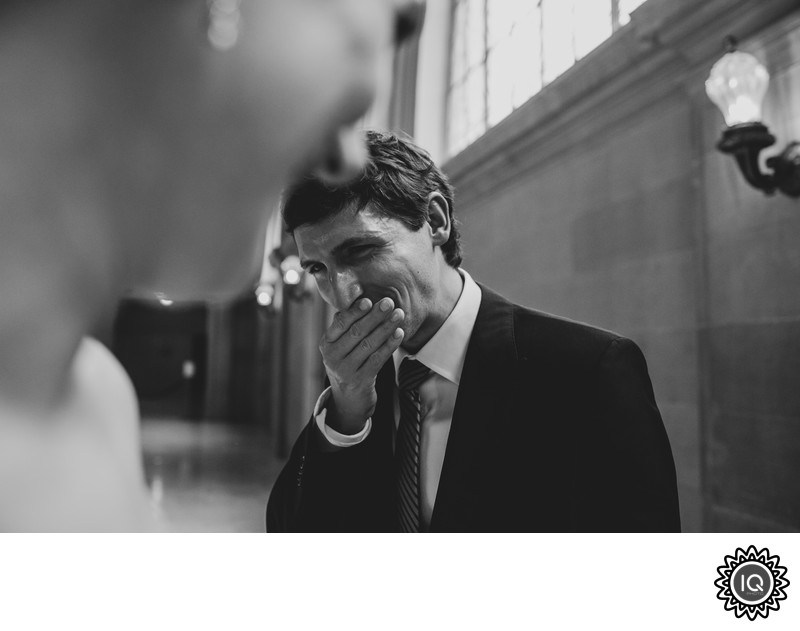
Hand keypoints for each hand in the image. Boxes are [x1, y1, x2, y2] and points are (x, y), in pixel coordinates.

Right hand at [319, 297, 404, 433]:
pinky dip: (389, 345)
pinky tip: (399, 334)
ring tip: (398, 314)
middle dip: (374, 316)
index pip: (340, 324)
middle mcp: (332, 357)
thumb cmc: (347, 362)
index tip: (368, 300)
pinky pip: (378, 359)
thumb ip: (347, 325)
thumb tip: (359, 296)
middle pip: (356, 332)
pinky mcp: (361, 380)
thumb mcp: (340, 346)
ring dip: (386, 328)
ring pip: (369, 345)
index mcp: (326, 343)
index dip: (354, 311)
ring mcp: (346, 370)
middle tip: (389, 302)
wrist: (348, 399)